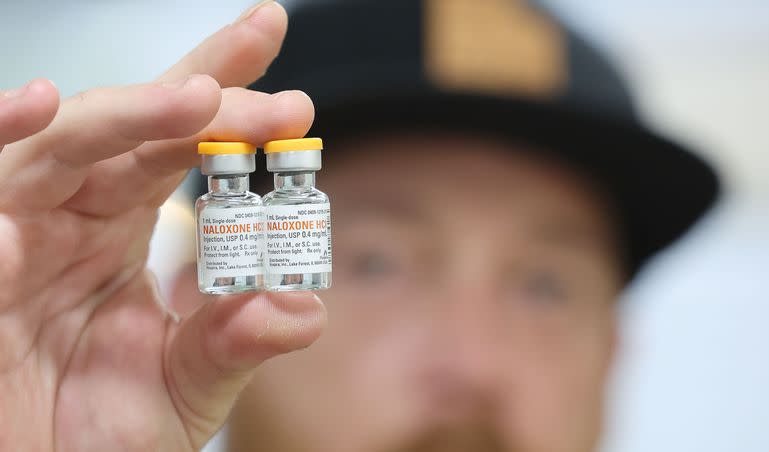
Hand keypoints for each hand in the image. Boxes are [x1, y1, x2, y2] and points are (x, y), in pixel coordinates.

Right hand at [0, 2, 325, 449]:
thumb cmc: (105, 434)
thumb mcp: (190, 386)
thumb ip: (237, 342)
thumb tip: (302, 307)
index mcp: (124, 226)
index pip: (178, 145)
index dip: (228, 104)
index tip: (293, 94)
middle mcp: (71, 216)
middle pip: (128, 127)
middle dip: (197, 93)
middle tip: (266, 79)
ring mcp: (17, 235)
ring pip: (55, 147)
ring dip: (120, 114)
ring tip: (194, 98)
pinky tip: (33, 128)